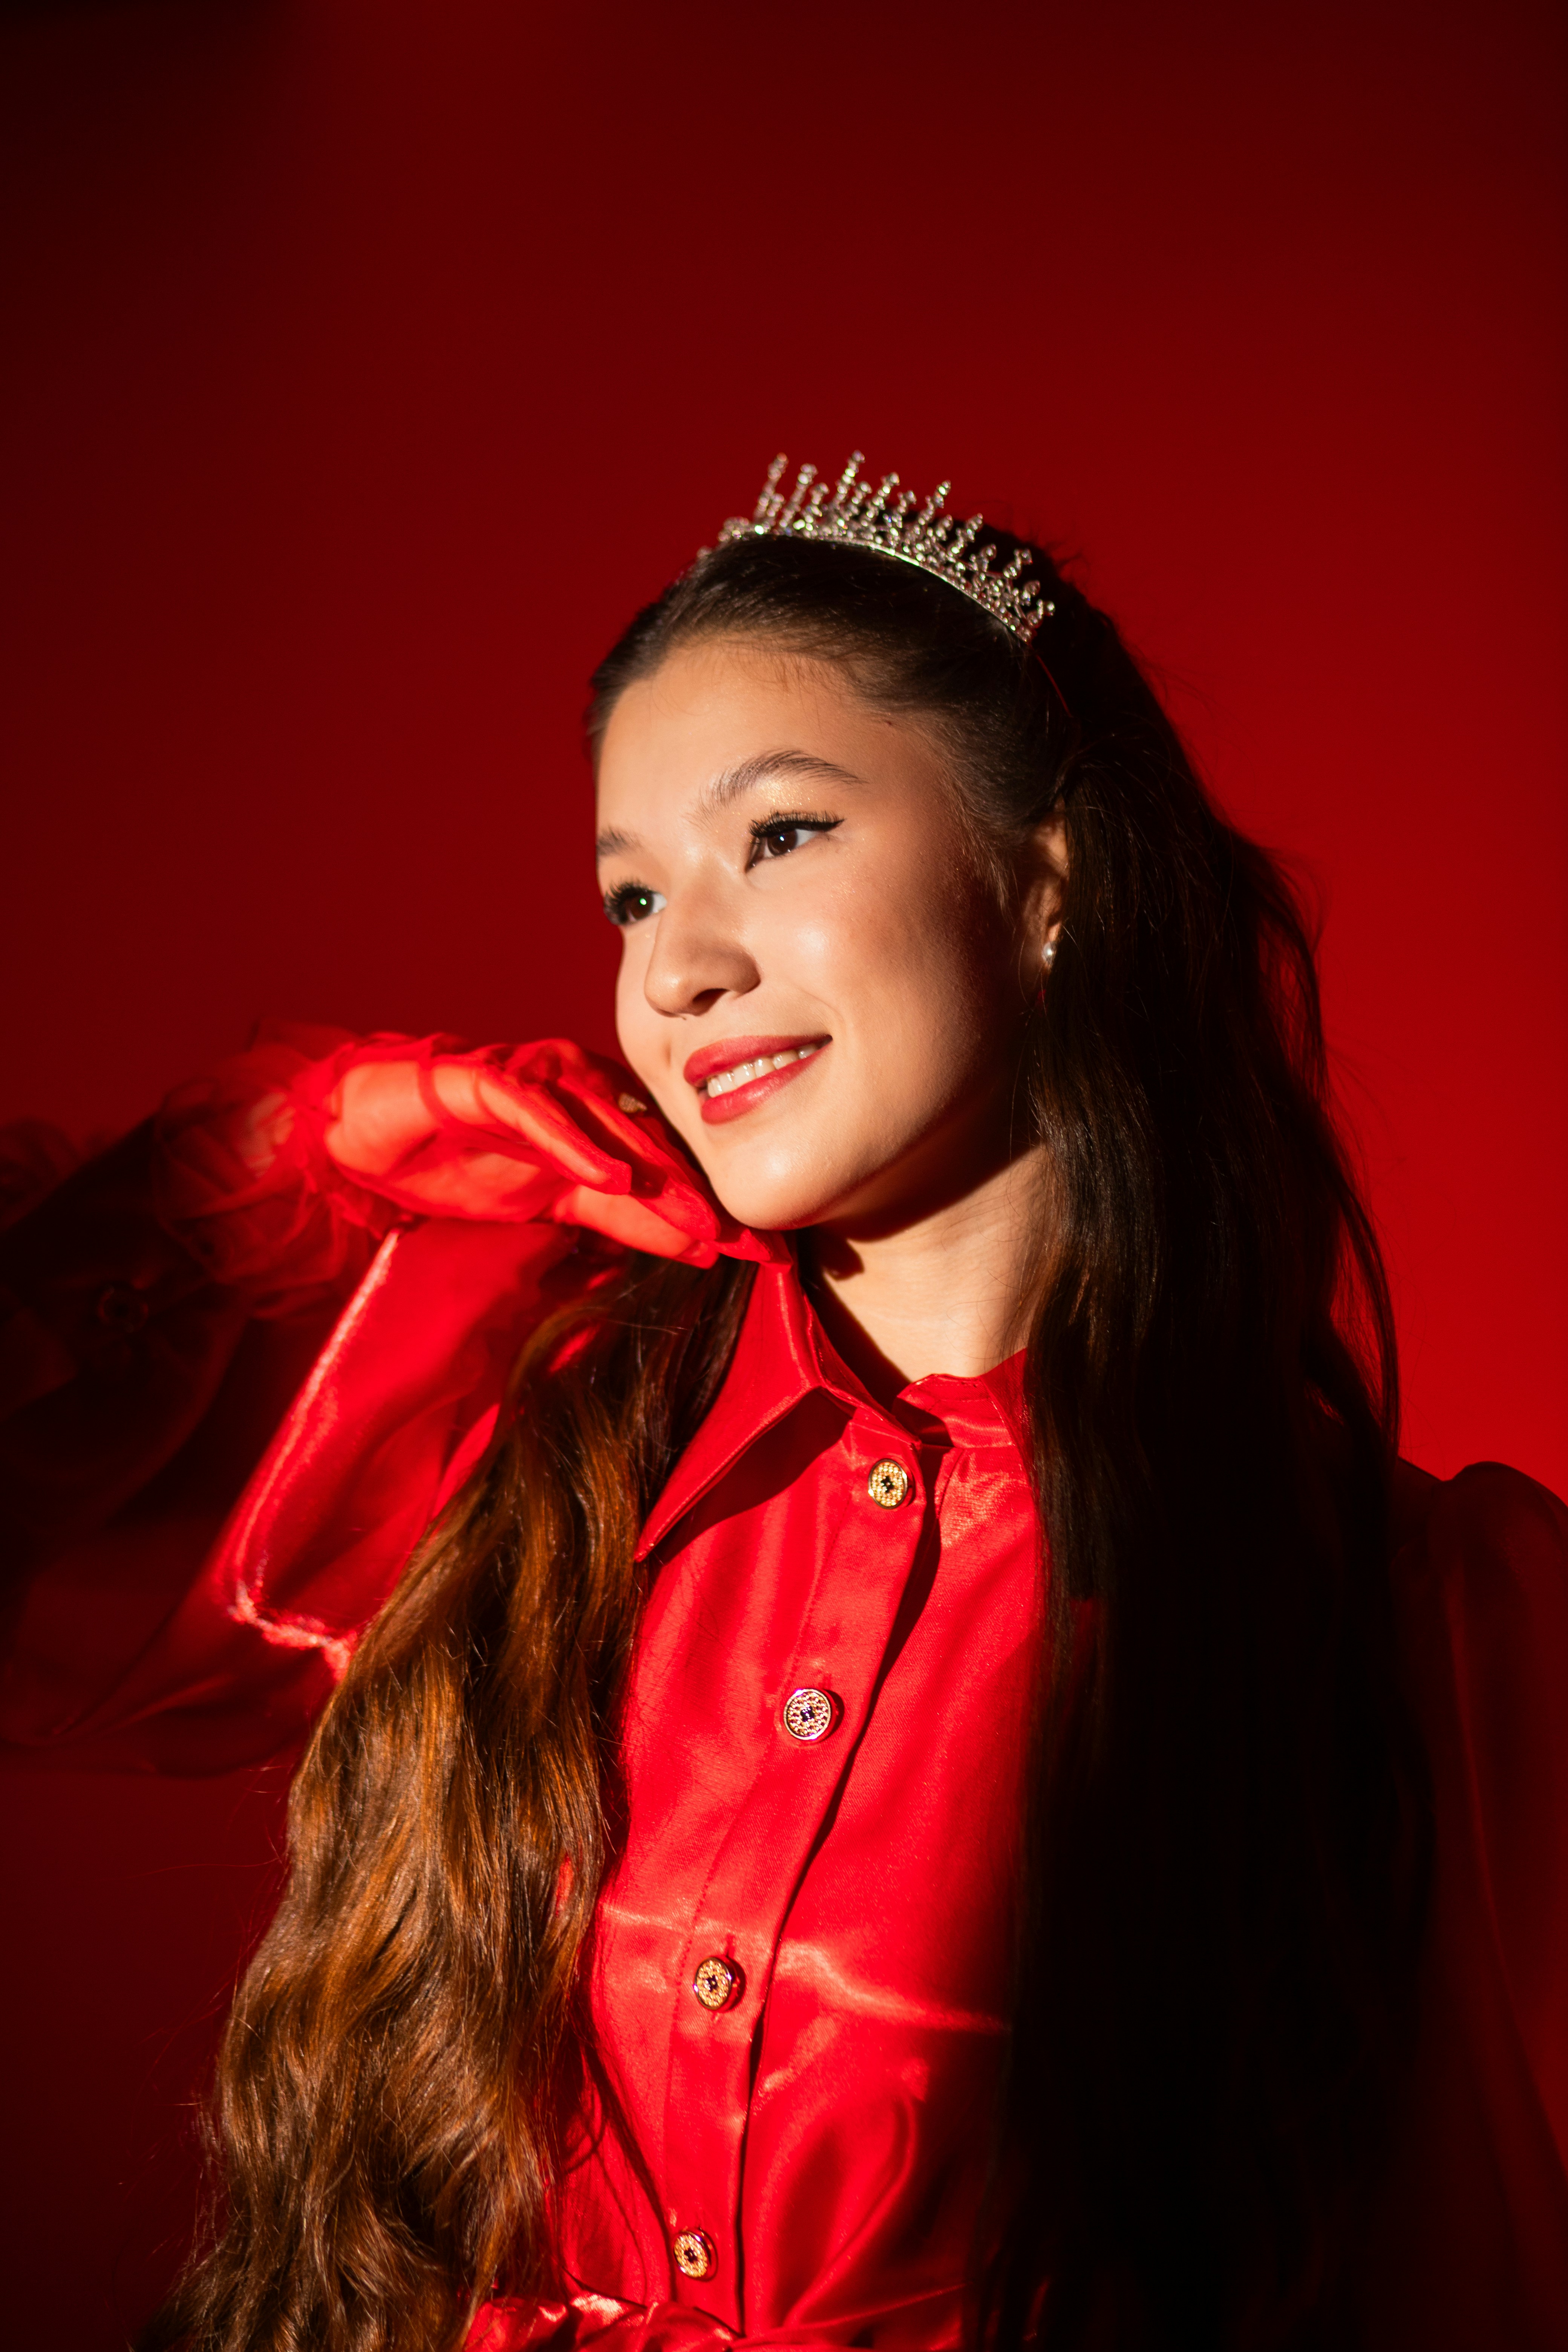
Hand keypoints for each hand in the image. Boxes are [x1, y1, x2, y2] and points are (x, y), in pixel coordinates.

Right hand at [321, 1036, 769, 1266]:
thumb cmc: (463, 1160)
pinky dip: (575, 1146)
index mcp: (598, 1119)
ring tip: (703, 1219)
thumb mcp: (554, 1205)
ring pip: (607, 1129)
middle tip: (757, 1244)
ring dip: (657, 1176)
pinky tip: (610, 1179)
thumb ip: (623, 1219)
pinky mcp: (486, 1081)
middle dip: (704, 1200)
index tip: (768, 1258)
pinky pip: (537, 1113)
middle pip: (652, 1148)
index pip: (666, 1172)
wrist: (370, 1131)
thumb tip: (701, 1248)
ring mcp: (534, 1082)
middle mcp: (578, 1090)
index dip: (715, 1214)